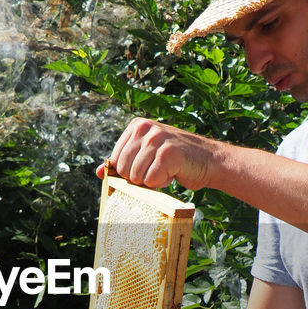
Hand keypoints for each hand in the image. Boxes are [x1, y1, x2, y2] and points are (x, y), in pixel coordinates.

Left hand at [97, 117, 214, 189]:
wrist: (209, 161)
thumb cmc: (175, 161)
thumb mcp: (145, 156)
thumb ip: (122, 162)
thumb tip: (98, 172)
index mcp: (136, 126)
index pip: (115, 160)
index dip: (129, 172)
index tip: (147, 166)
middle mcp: (144, 128)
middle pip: (124, 169)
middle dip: (140, 177)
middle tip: (158, 169)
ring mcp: (157, 138)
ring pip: (136, 176)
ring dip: (152, 181)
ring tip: (167, 170)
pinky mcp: (168, 152)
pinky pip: (151, 180)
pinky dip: (162, 183)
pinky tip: (174, 173)